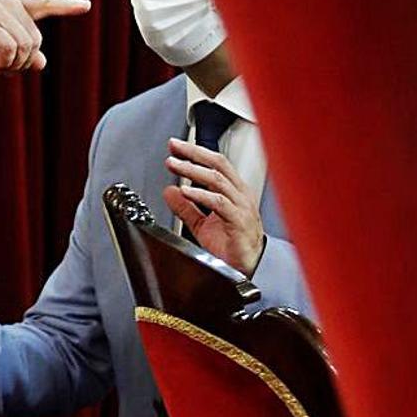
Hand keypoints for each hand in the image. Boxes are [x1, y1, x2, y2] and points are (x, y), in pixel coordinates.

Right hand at [0, 0, 90, 74]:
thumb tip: (42, 63)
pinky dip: (4, 64)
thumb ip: (19, 52)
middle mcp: (7, 3)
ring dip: (14, 66)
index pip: (44, 3)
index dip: (65, 6)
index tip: (86, 6)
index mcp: (11, 4)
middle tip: (4, 68)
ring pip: (26, 47)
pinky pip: (10, 49)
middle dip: (24, 62)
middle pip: (36, 40)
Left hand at [163, 137, 265, 275]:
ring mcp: (241, 207)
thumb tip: (170, 192)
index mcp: (233, 192)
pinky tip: (186, 191)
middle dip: (194, 153)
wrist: (246, 269)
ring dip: (193, 170)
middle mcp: (239, 195)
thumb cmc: (231, 246)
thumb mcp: (202, 224)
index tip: (176, 147)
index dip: (196, 152)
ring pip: (217, 180)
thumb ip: (186, 207)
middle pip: (217, 165)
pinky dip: (201, 195)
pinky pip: (219, 203)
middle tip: (173, 147)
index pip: (216, 164)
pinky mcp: (238, 221)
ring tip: (175, 165)